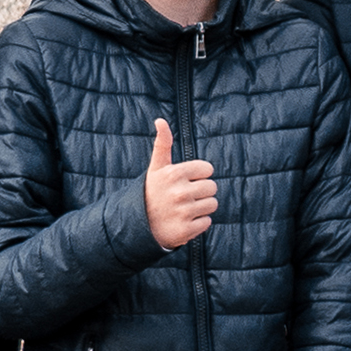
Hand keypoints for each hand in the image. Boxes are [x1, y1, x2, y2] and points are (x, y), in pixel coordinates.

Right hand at [142, 109, 219, 251]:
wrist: (137, 225)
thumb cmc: (152, 192)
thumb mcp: (156, 168)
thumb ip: (162, 144)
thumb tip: (160, 120)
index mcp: (174, 174)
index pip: (208, 170)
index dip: (198, 176)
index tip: (184, 181)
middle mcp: (179, 193)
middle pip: (212, 188)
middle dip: (201, 192)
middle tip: (184, 197)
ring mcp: (183, 212)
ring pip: (212, 205)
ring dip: (201, 208)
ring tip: (184, 209)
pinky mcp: (185, 230)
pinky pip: (207, 222)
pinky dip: (198, 223)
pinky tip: (183, 221)